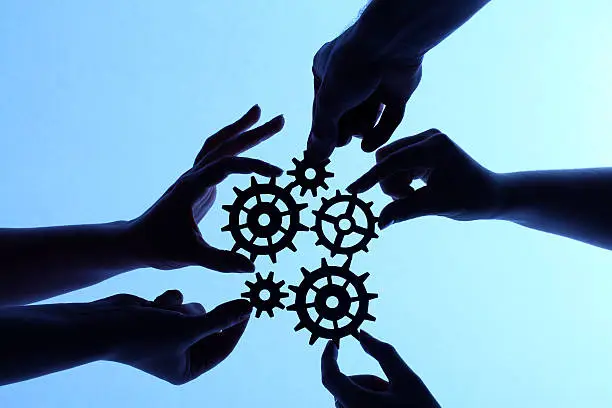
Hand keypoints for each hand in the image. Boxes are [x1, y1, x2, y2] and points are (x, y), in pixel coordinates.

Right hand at [89, 290, 251, 384]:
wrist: (102, 325)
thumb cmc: (144, 334)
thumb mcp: (189, 327)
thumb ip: (221, 318)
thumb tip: (248, 309)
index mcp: (187, 369)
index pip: (223, 347)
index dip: (238, 326)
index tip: (249, 306)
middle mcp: (180, 355)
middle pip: (212, 328)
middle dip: (209, 316)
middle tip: (235, 300)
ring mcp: (170, 336)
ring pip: (196, 311)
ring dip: (185, 308)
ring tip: (168, 312)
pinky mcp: (161, 318)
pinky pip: (180, 303)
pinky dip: (171, 300)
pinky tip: (155, 303)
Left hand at [130, 105, 283, 271]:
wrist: (136, 242)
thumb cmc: (158, 247)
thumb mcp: (189, 256)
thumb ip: (220, 261)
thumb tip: (252, 266)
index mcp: (192, 187)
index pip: (227, 166)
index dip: (254, 167)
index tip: (279, 175)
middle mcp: (193, 176)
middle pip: (225, 145)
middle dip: (253, 131)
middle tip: (280, 119)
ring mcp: (195, 177)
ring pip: (219, 144)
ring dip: (240, 128)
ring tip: (260, 113)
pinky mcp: (198, 184)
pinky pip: (217, 156)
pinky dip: (232, 144)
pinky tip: (244, 143)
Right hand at [307, 33, 421, 159]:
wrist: (391, 44)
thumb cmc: (352, 65)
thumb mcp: (329, 101)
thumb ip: (322, 130)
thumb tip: (314, 156)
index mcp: (326, 72)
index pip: (322, 108)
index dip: (323, 129)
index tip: (322, 151)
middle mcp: (350, 78)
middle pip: (344, 115)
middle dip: (343, 129)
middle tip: (343, 140)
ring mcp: (375, 85)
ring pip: (366, 118)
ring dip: (361, 129)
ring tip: (359, 131)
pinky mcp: (397, 93)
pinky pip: (388, 119)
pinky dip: (379, 133)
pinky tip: (368, 146)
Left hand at [321, 331, 440, 407]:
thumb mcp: (407, 380)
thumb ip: (383, 353)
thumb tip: (362, 335)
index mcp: (357, 404)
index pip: (330, 377)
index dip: (328, 357)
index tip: (333, 343)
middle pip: (345, 387)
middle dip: (367, 381)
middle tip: (392, 389)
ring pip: (350, 398)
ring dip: (368, 393)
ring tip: (395, 403)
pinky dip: (367, 403)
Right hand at [347, 129, 501, 227]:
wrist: (492, 194)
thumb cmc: (470, 199)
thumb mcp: (435, 206)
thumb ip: (403, 212)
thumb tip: (379, 223)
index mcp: (434, 147)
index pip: (392, 162)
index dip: (370, 178)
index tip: (352, 191)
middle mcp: (429, 137)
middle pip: (386, 158)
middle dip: (389, 183)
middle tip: (406, 199)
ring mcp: (427, 140)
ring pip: (390, 161)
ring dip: (395, 183)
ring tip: (414, 196)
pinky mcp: (425, 147)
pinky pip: (398, 162)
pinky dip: (401, 179)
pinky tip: (416, 189)